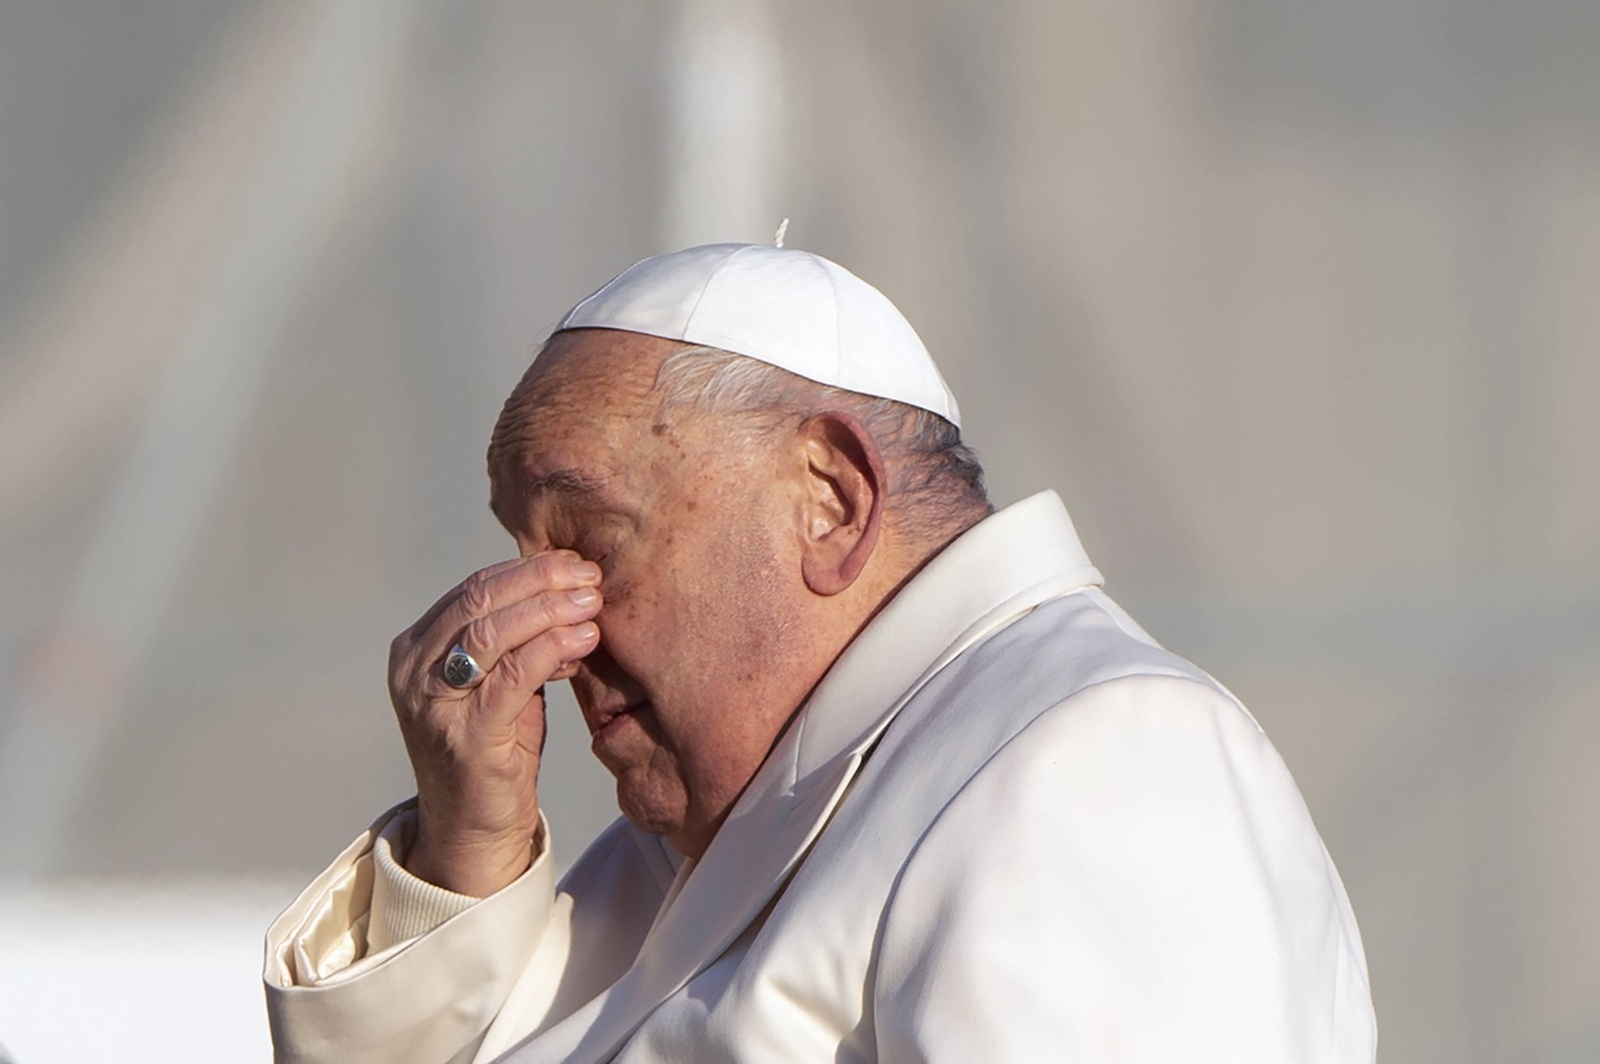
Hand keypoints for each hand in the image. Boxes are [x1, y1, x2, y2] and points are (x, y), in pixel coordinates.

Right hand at [387, 551, 602, 895]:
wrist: (474, 834)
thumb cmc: (494, 754)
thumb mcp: (499, 685)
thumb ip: (518, 641)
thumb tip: (568, 589)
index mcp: (416, 651)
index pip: (473, 589)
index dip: (526, 569)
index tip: (573, 562)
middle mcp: (414, 673)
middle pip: (480, 601)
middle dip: (540, 580)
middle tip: (589, 574)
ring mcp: (434, 705)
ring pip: (494, 632)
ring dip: (550, 608)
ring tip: (593, 601)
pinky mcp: (466, 737)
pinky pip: (514, 675)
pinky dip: (552, 647)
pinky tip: (584, 638)